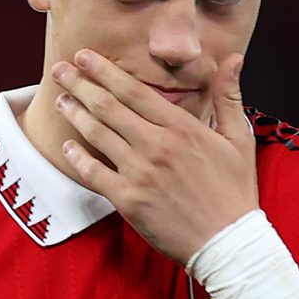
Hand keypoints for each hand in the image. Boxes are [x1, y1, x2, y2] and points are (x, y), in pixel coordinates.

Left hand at [51, 49, 256, 263]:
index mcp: (182, 127)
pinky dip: (77, 158)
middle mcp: (157, 145)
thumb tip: (233, 59)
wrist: (228, 242)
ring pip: (97, 135)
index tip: (85, 57)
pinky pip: (94, 173)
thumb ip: (228, 97)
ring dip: (74, 114)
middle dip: (80, 84)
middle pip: (108, 106)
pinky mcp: (128, 200)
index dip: (105, 71)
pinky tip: (66, 146)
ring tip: (59, 100)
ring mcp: (140, 173)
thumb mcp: (239, 139)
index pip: (134, 91)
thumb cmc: (234, 191)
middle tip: (60, 69)